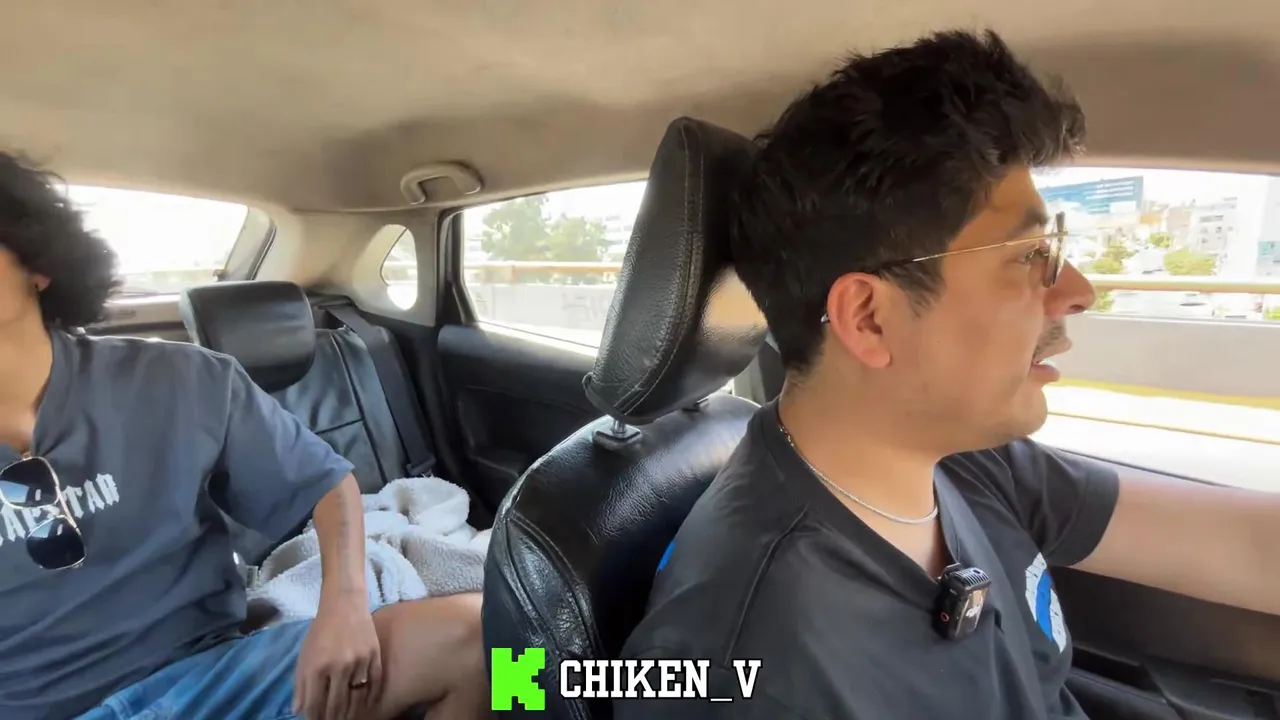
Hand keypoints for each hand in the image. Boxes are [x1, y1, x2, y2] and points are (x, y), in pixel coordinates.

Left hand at [293, 597, 383, 719]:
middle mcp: (338, 666)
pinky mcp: (374, 656)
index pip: (315, 704)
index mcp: (316, 666)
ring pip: (356, 698)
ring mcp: (359, 661)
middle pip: (336, 704)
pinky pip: (375, 684)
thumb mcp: (304, 656)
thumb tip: (298, 710)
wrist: (344, 605)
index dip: (314, 718)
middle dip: (331, 718)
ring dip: (350, 713)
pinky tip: (366, 705)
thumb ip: (300, 684)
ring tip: (346, 718)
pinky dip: (370, 698)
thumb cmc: (320, 631)